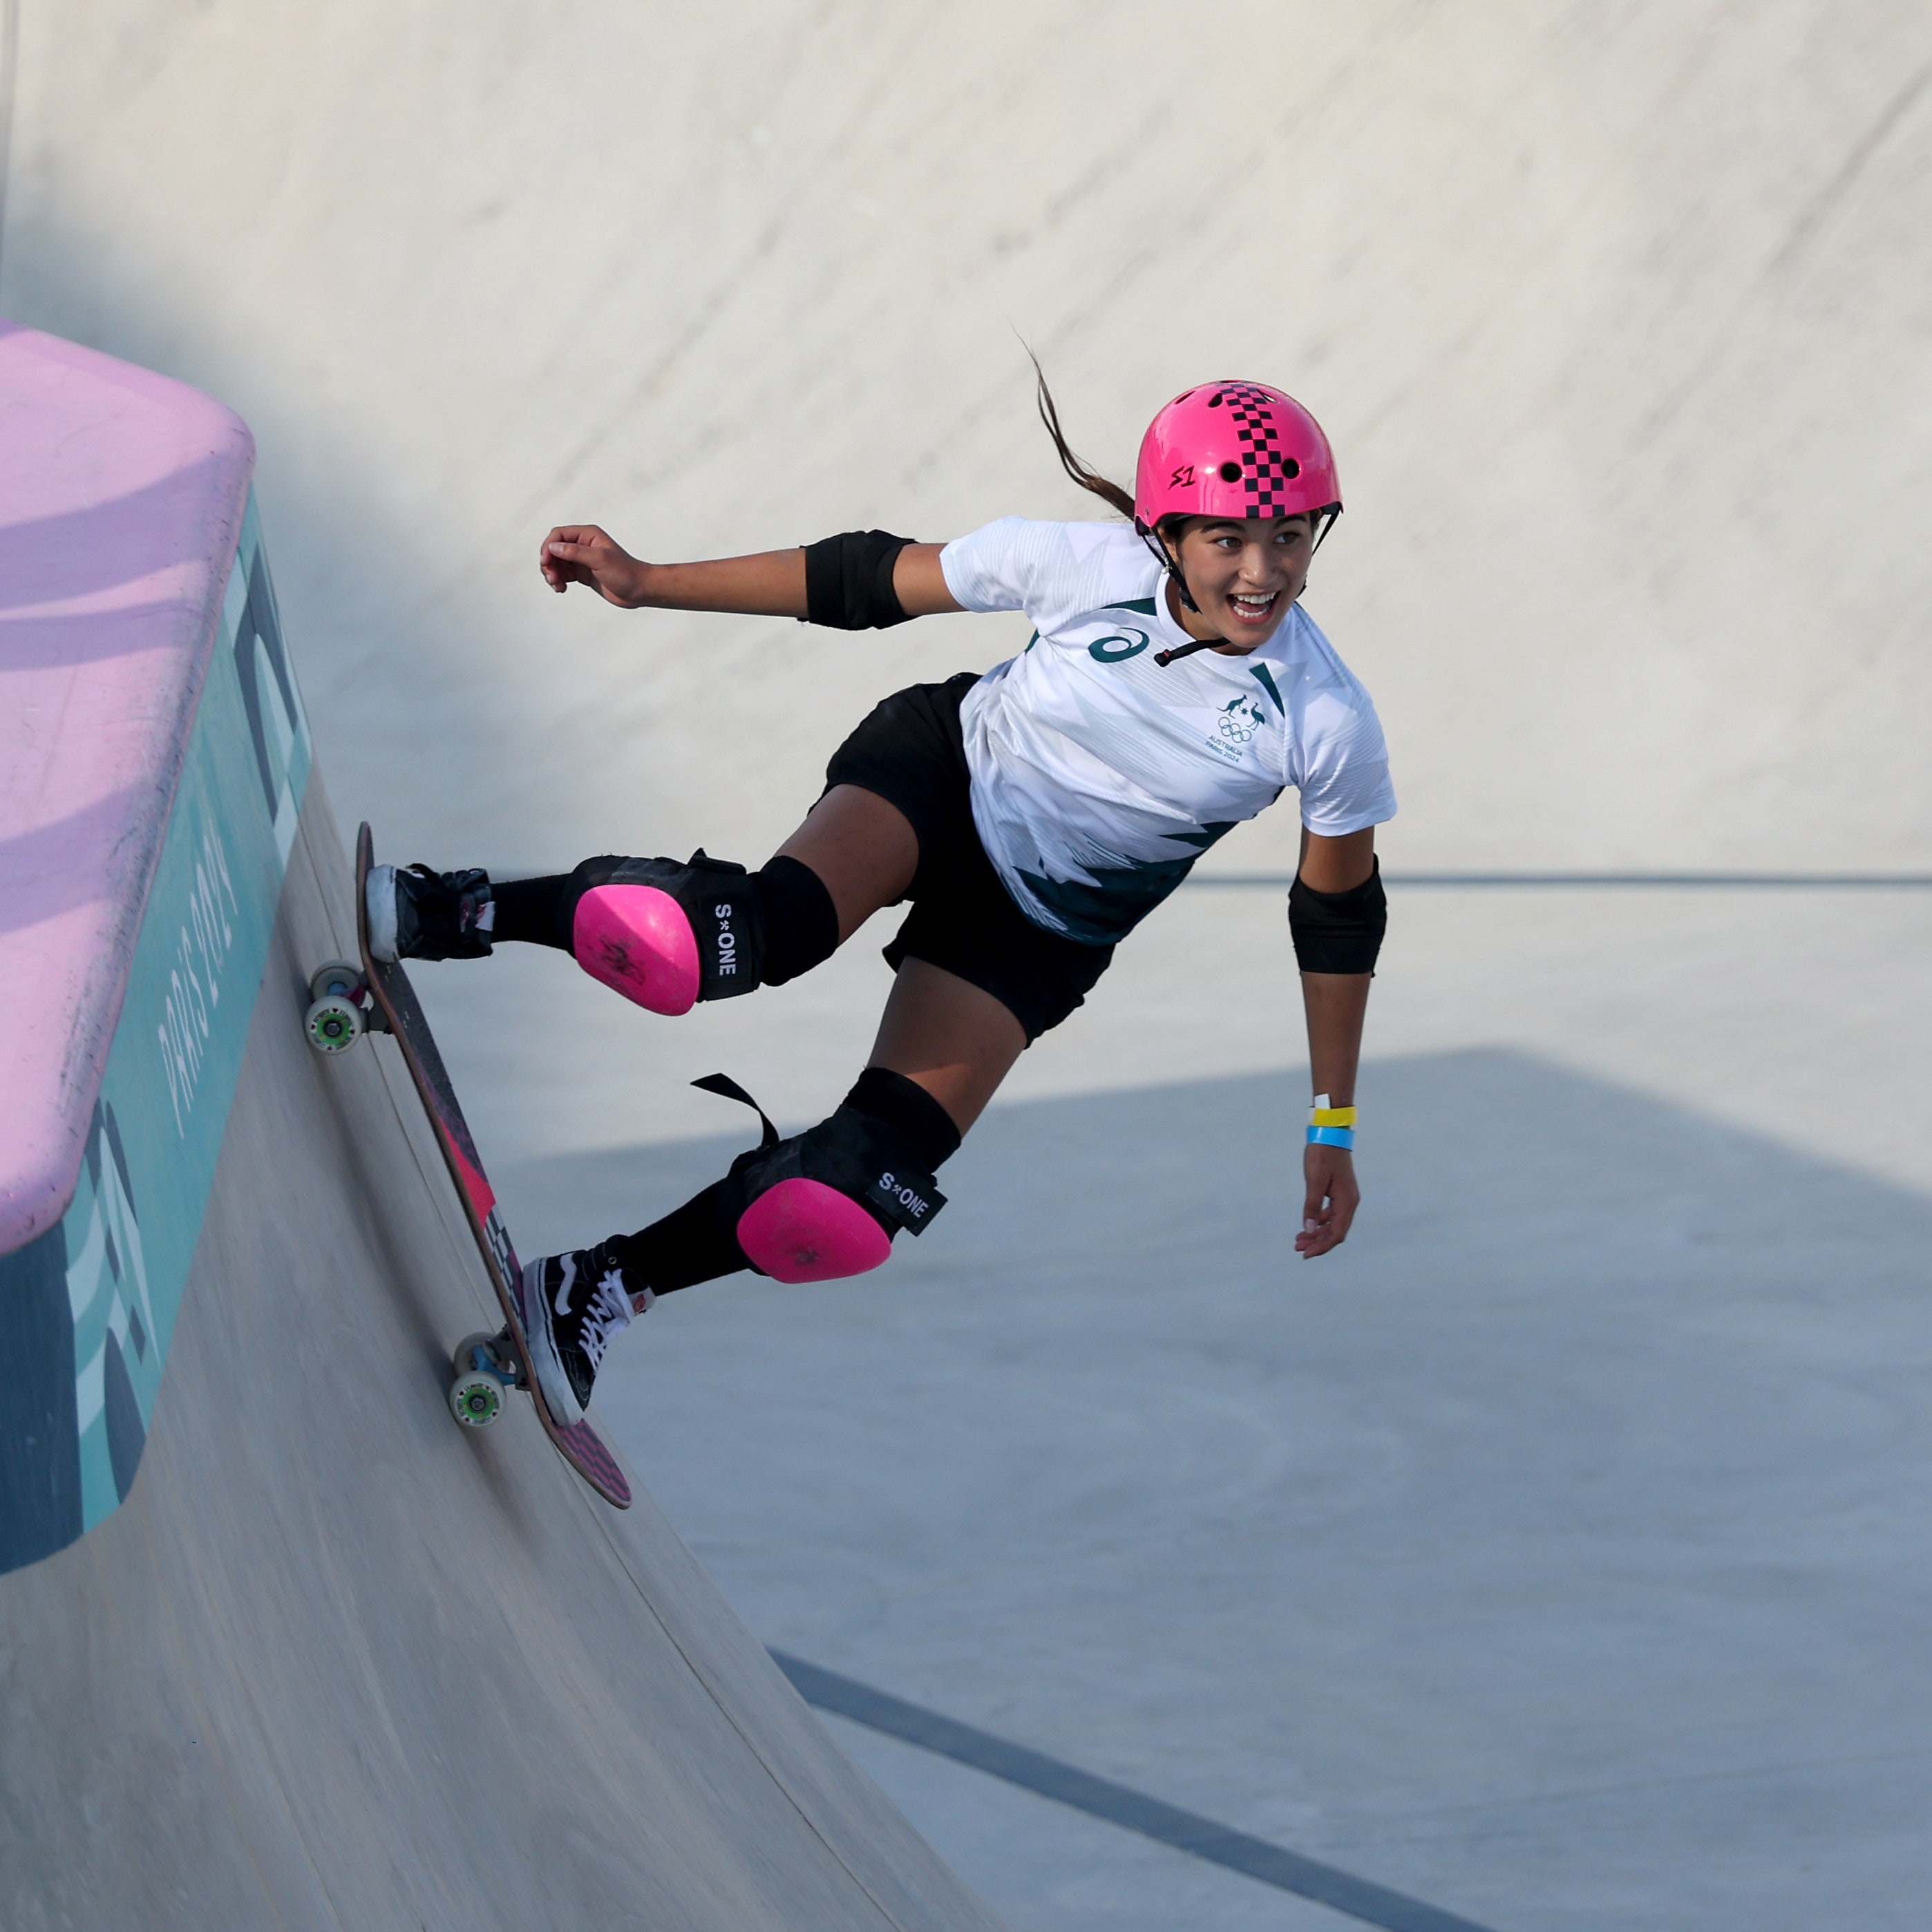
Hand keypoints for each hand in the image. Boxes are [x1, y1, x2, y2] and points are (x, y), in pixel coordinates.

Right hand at [539, 525, 649, 604]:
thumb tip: (553, 547)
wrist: (640, 590)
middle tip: (552, 579)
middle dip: (549, 563)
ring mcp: (583, 560)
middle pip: (555, 549)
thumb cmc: (625, 572)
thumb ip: (575, 552)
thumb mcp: (600, 560)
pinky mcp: (583, 574)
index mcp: (588, 535)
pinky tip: (561, 589)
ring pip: (557, 563)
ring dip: (552, 574)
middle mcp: (583, 545)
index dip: (548, 547)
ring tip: (558, 586)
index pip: (559, 535)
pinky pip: (564, 574)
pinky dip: (559, 581)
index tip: (546, 563)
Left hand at [1295, 1144, 1358, 1258]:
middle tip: (1298, 1248)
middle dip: (1317, 1242)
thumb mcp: (1314, 1180)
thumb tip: (1308, 1229)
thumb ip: (1311, 1206)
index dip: (1322, 1246)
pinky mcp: (1339, 1192)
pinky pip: (1331, 1213)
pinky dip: (1318, 1221)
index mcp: (1347, 1202)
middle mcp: (1349, 1202)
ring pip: (1332, 1223)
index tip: (1306, 1254)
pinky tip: (1307, 1224)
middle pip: (1335, 1231)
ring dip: (1317, 1233)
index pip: (1337, 1233)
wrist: (1330, 1134)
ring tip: (1299, 1239)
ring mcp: (1345, 1197)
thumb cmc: (1322, 1155)